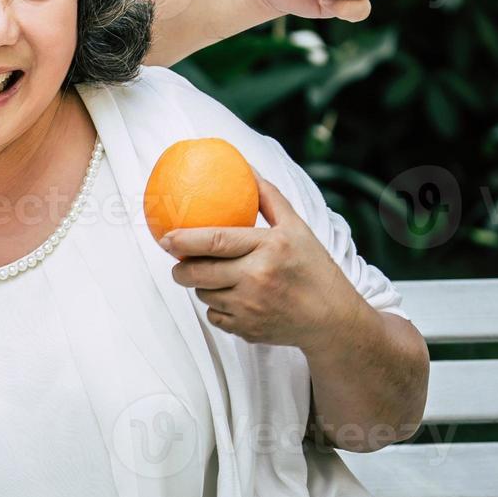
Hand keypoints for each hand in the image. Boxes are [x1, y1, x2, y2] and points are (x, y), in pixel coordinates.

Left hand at [160, 173, 364, 351]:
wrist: (332, 319)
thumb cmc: (313, 267)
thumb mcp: (296, 227)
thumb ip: (268, 197)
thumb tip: (244, 166)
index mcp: (269, 247)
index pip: (216, 241)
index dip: (184, 239)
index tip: (165, 236)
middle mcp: (258, 278)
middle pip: (200, 273)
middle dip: (179, 268)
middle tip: (176, 260)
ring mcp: (251, 308)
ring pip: (204, 295)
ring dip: (201, 286)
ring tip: (211, 276)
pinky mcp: (248, 330)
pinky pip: (215, 317)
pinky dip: (217, 307)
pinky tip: (229, 298)